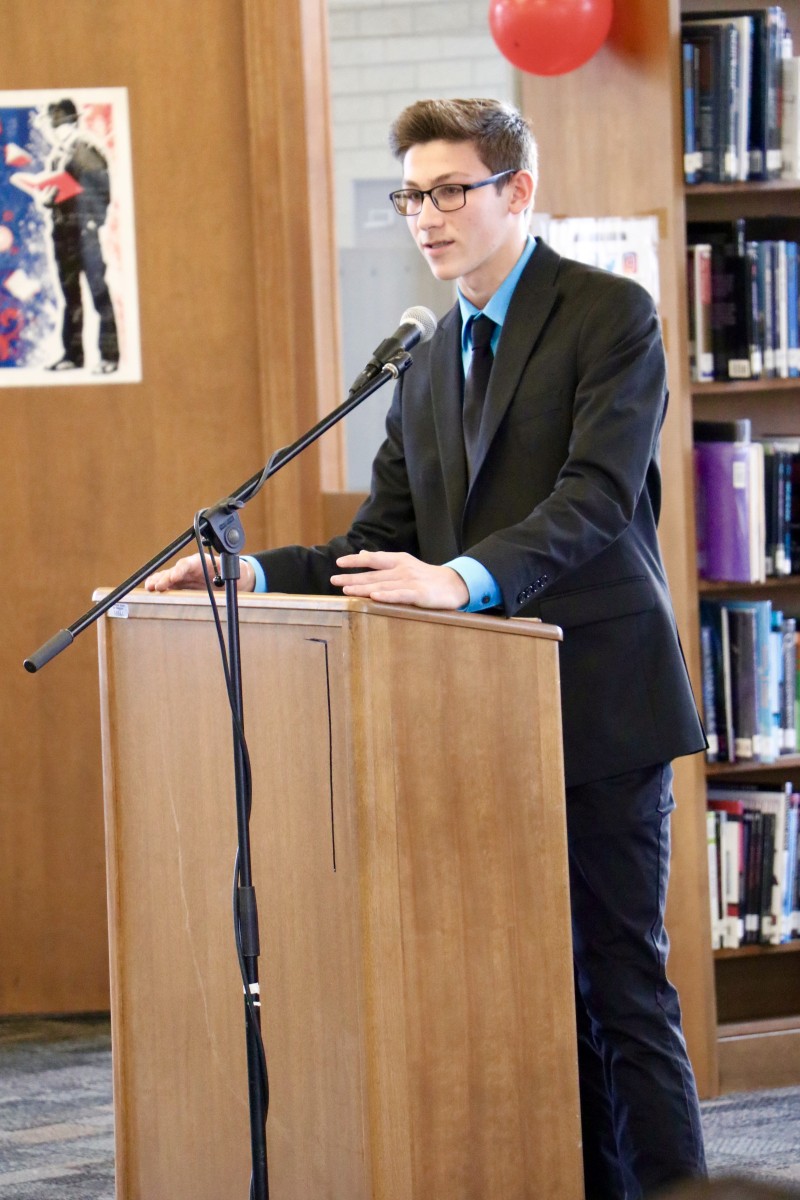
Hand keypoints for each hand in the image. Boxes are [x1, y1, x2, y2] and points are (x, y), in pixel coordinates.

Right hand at [144, 553, 255, 592]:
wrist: (234, 578)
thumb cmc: (232, 573)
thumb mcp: (232, 573)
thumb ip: (225, 576)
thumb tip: (221, 583)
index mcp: (200, 562)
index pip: (187, 564)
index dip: (179, 570)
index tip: (173, 577)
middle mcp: (189, 568)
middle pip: (174, 571)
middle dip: (164, 578)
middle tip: (156, 586)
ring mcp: (184, 576)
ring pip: (168, 577)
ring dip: (158, 582)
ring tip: (150, 588)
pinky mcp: (182, 585)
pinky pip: (169, 585)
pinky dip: (159, 587)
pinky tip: (151, 592)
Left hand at [330, 551, 468, 609]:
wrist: (454, 585)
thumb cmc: (426, 576)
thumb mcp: (405, 563)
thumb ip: (383, 561)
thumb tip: (363, 554)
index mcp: (398, 560)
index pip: (373, 559)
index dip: (355, 560)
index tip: (338, 563)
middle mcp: (402, 569)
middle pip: (373, 575)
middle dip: (352, 578)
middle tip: (333, 580)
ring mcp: (411, 582)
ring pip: (382, 585)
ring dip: (363, 588)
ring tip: (346, 590)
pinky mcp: (419, 595)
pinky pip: (400, 595)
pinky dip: (386, 596)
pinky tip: (374, 597)